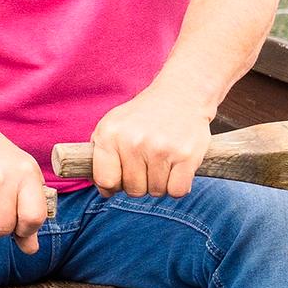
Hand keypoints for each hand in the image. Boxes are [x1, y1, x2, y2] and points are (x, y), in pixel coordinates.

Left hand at [89, 87, 212, 198]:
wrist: (180, 95)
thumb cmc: (142, 116)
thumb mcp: (112, 125)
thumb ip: (101, 154)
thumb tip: (105, 190)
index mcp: (109, 135)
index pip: (105, 180)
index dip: (113, 185)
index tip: (121, 177)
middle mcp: (133, 142)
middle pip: (133, 190)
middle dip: (139, 183)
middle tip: (146, 164)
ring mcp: (160, 149)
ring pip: (156, 192)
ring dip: (159, 183)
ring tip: (161, 161)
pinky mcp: (186, 156)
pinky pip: (177, 192)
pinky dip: (177, 186)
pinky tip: (176, 167)